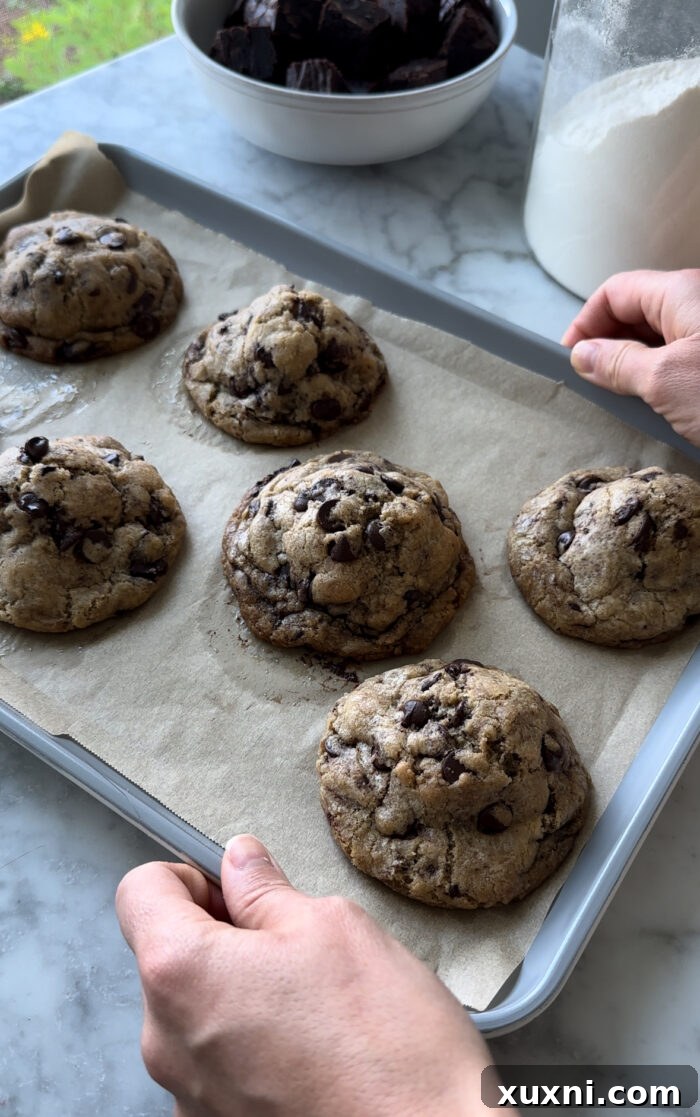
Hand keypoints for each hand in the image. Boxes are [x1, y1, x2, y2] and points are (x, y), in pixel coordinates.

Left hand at [116, 835, 505, 1116]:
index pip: (140, 892)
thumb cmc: (386, 1045)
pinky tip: (310, 1050)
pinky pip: (217, 1065)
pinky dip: (251, 1045)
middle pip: (167, 956)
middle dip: (220, 937)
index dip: (189, 875)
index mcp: (182, 974)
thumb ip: (266, 890)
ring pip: (194, 1013)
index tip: (233, 887)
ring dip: (238, 993)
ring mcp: (188, 1098)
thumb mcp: (332, 927)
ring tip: (312, 1003)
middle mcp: (167, 1043)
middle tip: (292, 943)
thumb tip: (240, 864)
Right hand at [561, 269, 699, 446]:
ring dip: (635, 366)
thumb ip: (617, 363)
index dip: (586, 321)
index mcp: (684, 292)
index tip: (570, 359)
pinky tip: (660, 408)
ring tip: (624, 399)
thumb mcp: (664, 382)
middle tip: (593, 384)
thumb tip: (582, 353)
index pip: (617, 291)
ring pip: (662, 337)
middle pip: (640, 311)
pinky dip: (662, 379)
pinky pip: (685, 359)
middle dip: (610, 343)